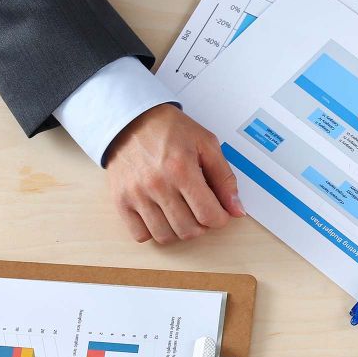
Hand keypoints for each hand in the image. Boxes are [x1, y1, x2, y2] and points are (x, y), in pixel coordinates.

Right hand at [104, 104, 244, 242]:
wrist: (130, 120)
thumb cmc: (169, 130)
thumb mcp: (206, 144)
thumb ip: (225, 178)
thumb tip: (237, 210)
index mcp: (181, 169)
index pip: (209, 215)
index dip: (221, 218)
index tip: (219, 211)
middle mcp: (157, 185)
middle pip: (188, 230)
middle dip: (202, 225)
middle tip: (201, 210)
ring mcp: (136, 195)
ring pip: (165, 236)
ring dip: (179, 230)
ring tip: (182, 213)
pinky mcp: (120, 201)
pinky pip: (140, 235)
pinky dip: (153, 231)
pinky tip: (161, 215)